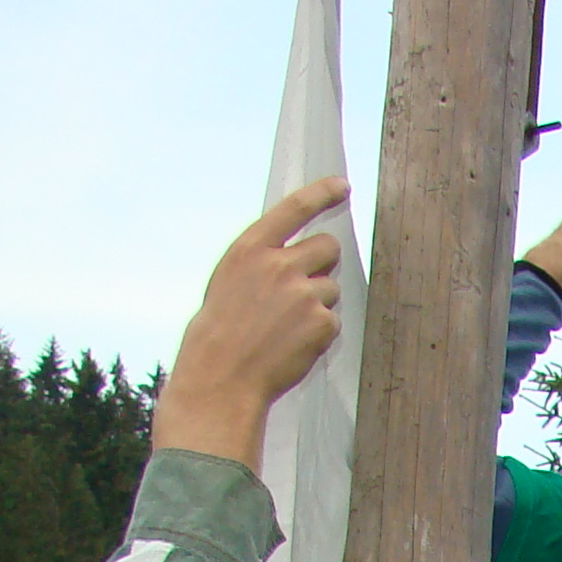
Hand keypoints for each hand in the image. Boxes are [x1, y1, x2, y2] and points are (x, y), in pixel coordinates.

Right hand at [151, 175, 349, 475]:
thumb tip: (297, 257)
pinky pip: (333, 321)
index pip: (294, 208)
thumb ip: (262, 263)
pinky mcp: (321, 322)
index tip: (341, 185)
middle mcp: (279, 264)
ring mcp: (304, 293)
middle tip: (304, 287)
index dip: (321, 194)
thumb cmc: (220, 334)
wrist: (222, 376)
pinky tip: (293, 345)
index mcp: (250, 249)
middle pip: (327, 246)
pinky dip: (320, 334)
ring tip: (286, 328)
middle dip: (323, 262)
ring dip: (318, 304)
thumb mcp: (229, 282)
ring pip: (331, 288)